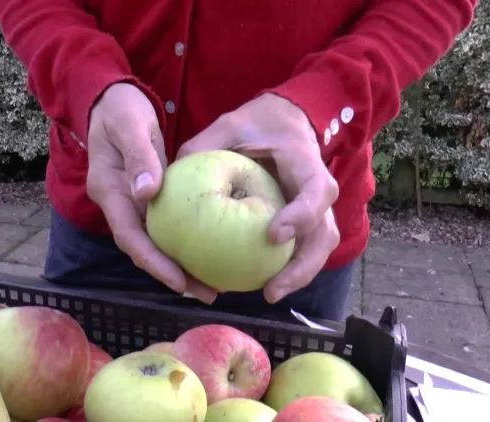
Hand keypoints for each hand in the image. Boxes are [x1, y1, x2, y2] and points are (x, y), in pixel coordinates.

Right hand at [85, 83, 217, 303]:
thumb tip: (148, 193)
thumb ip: (139, 156)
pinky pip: (166, 226)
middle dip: (172, 274)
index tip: (179, 281)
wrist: (111, 99)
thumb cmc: (120, 108)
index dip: (153, 261)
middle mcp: (119, 203)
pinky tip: (209, 250)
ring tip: (212, 284)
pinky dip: (184, 242)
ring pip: (155, 241)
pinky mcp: (146, 197)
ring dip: (180, 264)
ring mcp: (131, 202)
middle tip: (207, 293)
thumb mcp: (130, 124)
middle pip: (144, 248)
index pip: (129, 236)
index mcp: (109, 190)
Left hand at [176, 93, 340, 303]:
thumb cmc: (256, 123)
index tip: (273, 235)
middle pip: (324, 234)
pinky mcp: (305, 222)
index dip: (302, 215)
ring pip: (317, 248)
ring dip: (296, 276)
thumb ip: (203, 147)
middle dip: (302, 266)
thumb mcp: (229, 126)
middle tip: (271, 290)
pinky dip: (284, 269)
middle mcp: (317, 189)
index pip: (316, 191)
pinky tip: (256, 284)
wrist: (284, 121)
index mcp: (305, 161)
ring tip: (267, 294)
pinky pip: (301, 250)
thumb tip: (164, 180)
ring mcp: (315, 208)